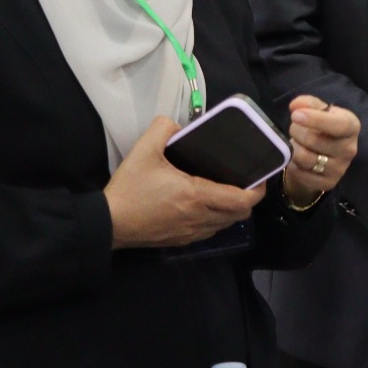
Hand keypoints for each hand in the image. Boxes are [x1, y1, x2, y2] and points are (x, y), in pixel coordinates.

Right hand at [104, 116, 266, 248]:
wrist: (107, 223)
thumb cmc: (129, 189)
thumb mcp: (144, 150)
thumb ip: (163, 129)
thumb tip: (179, 125)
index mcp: (197, 196)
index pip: (243, 200)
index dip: (258, 190)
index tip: (260, 176)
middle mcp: (200, 218)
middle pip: (240, 214)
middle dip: (248, 199)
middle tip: (244, 180)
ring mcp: (191, 233)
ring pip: (226, 225)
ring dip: (232, 210)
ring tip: (227, 191)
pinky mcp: (181, 241)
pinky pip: (210, 232)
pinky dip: (216, 220)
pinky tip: (206, 205)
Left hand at [282, 95, 360, 206]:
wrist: (324, 153)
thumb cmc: (322, 126)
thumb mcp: (317, 110)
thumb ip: (307, 103)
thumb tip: (296, 105)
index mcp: (351, 126)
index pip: (338, 125)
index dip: (315, 120)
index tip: (295, 115)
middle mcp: (350, 149)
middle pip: (314, 141)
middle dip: (296, 131)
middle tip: (294, 128)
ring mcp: (341, 168)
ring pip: (305, 158)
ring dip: (293, 148)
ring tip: (295, 142)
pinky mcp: (329, 183)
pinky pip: (302, 174)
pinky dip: (293, 165)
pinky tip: (297, 158)